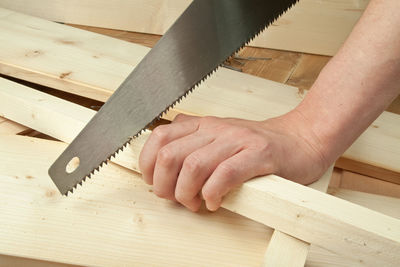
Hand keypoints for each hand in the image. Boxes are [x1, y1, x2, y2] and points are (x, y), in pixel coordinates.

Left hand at [139, 112, 328, 211]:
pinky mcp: (258, 155)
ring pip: (193, 166)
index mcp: (204, 125)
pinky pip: (225, 175)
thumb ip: (193, 140)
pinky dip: (213, 194)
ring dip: (186, 193)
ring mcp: (238, 141)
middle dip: (164, 184)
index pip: (160, 137)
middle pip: (171, 154)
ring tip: (195, 203)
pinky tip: (215, 202)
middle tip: (174, 198)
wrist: (300, 139)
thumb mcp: (221, 136)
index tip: (153, 181)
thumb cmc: (259, 145)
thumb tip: (162, 152)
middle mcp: (217, 130)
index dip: (148, 163)